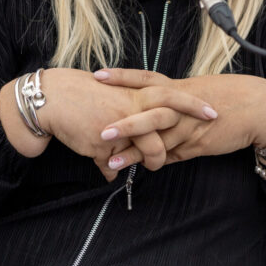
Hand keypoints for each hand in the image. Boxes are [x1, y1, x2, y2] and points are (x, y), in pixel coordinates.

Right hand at [0, 69, 217, 179]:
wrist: (52, 99)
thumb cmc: (79, 98)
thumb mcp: (107, 103)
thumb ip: (123, 122)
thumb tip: (128, 137)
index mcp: (134, 93)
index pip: (170, 94)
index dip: (191, 102)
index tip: (211, 108)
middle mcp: (131, 104)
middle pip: (170, 108)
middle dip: (193, 113)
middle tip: (214, 118)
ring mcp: (121, 123)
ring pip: (151, 145)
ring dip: (156, 158)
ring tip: (154, 166)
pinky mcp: (104, 140)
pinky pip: (118, 160)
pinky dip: (115, 168)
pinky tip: (111, 172)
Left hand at [92, 70, 265, 171]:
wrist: (259, 108)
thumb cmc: (227, 94)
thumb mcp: (196, 89)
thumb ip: (172, 97)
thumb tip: (151, 103)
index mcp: (178, 87)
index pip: (145, 79)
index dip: (121, 77)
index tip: (98, 75)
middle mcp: (181, 106)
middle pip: (150, 114)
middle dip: (125, 124)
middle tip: (100, 131)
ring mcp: (189, 127)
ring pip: (158, 142)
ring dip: (134, 154)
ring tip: (111, 163)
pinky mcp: (198, 145)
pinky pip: (173, 156)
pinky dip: (156, 162)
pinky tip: (140, 169)